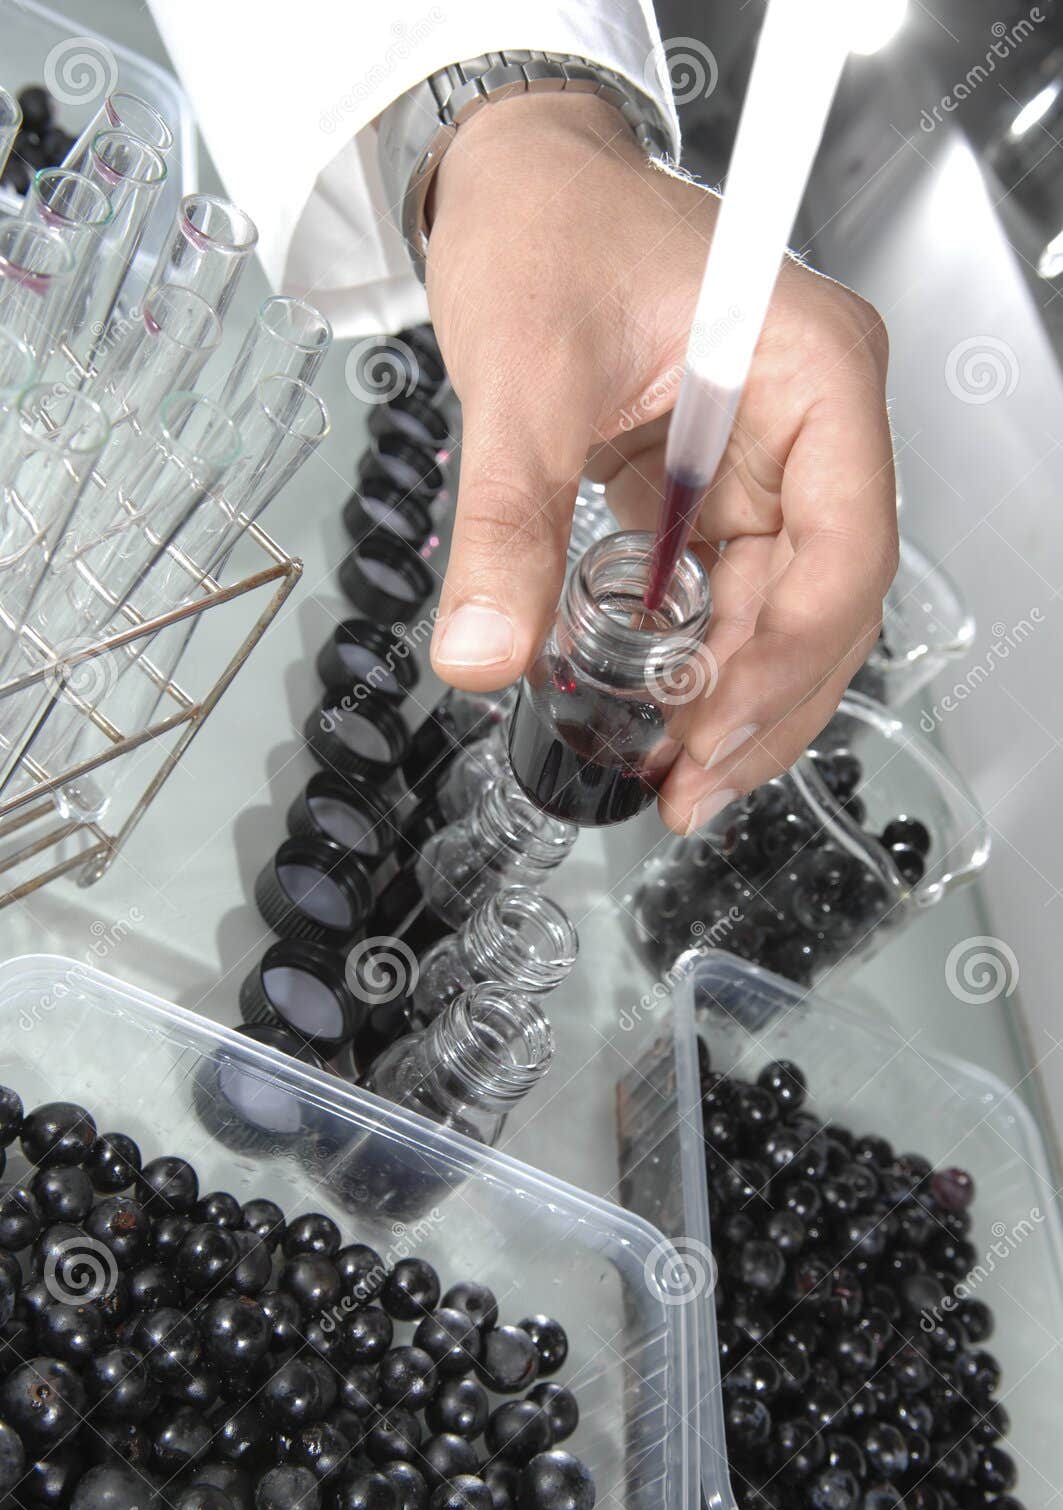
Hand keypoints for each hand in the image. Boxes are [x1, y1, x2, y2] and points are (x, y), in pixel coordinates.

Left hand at [424, 93, 896, 832]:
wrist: (513, 180)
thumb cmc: (545, 227)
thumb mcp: (521, 378)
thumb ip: (507, 524)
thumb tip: (482, 654)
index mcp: (813, 372)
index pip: (844, 549)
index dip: (786, 662)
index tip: (713, 740)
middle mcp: (813, 420)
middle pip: (826, 598)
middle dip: (764, 706)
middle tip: (692, 790)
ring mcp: (770, 456)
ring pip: (782, 609)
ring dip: (734, 698)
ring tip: (674, 776)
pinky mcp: (717, 481)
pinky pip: (727, 590)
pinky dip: (697, 657)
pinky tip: (659, 712)